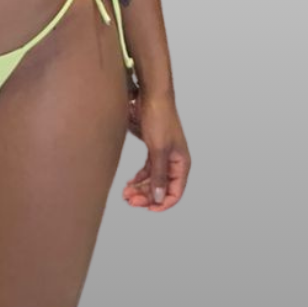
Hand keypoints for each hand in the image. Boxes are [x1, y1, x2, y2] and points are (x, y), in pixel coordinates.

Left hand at [122, 95, 189, 211]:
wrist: (151, 97)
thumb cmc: (159, 119)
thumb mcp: (158, 149)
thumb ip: (159, 175)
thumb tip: (159, 198)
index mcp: (181, 163)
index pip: (176, 192)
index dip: (163, 203)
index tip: (148, 209)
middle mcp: (174, 162)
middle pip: (162, 187)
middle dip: (147, 196)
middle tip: (130, 200)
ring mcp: (163, 156)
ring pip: (153, 180)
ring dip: (141, 188)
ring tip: (126, 194)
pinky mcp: (153, 150)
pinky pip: (147, 170)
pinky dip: (139, 178)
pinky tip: (129, 183)